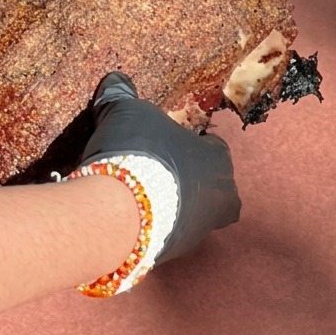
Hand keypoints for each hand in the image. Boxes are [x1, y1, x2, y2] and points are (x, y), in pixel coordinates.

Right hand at [83, 73, 240, 263]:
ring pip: (190, 216)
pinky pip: (166, 236)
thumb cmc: (139, 151)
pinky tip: (129, 218)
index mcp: (220, 161)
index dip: (191, 146)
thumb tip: (115, 80)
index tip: (168, 145)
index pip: (214, 150)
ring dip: (171, 208)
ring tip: (138, 197)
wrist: (121, 210)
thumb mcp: (127, 112)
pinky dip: (152, 228)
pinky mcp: (173, 254)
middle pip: (209, 187)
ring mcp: (199, 232)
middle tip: (157, 174)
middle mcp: (220, 199)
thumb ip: (123, 95)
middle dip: (188, 182)